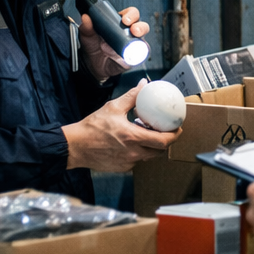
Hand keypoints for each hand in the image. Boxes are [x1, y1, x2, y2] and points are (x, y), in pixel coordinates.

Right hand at [63, 83, 180, 171]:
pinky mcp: (121, 168)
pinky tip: (133, 142)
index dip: (174, 135)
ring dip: (152, 146)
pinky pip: (137, 160)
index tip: (178, 128)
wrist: (75, 146)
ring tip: (148, 134)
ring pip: (148, 156)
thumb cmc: (92, 127)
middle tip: (165, 130)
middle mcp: (133, 153)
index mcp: (133, 137)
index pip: (163, 141)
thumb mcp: (113, 107)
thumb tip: (144, 85)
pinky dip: (139, 151)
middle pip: (159, 150)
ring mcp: (127, 162)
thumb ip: (132, 96)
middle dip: (165, 140)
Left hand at [79, 6, 149, 82]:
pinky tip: (132, 55)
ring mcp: (133, 45)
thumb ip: (86, 27)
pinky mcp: (134, 57)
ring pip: (144, 39)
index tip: (125, 19)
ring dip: (141, 40)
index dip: (131, 14)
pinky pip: (142, 54)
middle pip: (142, 25)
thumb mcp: (87, 36)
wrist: (92, 65)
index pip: (131, 14)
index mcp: (120, 23)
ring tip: (134, 41)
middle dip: (140, 27)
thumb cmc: (93, 47)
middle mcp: (129, 33)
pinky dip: (140, 54)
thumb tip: (86, 17)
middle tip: (133, 30)